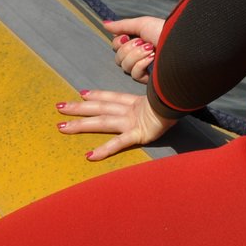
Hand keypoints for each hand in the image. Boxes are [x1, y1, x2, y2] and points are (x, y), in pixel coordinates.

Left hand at [56, 89, 175, 160]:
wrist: (185, 99)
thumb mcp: (167, 97)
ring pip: (102, 122)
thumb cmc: (178, 98)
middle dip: (79, 108)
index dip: (97, 95)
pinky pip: (119, 143)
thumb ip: (162, 95)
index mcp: (137, 102)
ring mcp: (133, 122)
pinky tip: (90, 156)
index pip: (112, 98)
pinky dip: (105, 150)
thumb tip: (165, 89)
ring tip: (62, 127)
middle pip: (100, 108)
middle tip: (60, 107)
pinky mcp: (139, 133)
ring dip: (80, 124)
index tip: (82, 93)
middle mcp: (131, 111)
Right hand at [103, 16, 163, 83]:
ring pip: (124, 66)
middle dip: (128, 48)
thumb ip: (123, 25)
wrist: (181, 43)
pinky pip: (134, 74)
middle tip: (144, 42)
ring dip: (136, 55)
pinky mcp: (149, 78)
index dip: (119, 42)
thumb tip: (104, 24)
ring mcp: (144, 68)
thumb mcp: (143, 24)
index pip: (116, 46)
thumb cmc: (165, 31)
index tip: (127, 36)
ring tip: (151, 49)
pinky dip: (141, 65)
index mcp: (138, 42)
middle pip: (118, 57)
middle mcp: (140, 55)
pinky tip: (152, 58)